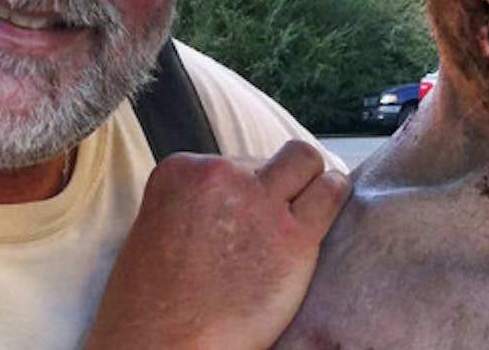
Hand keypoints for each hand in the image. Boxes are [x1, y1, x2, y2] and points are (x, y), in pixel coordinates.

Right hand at [86, 141, 350, 348]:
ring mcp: (258, 203)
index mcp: (181, 170)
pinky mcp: (293, 236)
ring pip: (306, 160)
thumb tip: (236, 203)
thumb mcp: (157, 228)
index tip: (241, 220)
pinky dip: (334, 197)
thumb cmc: (155, 305)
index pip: (235, 160)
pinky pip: (331, 193)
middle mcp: (220, 176)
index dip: (245, 190)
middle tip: (280, 215)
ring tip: (311, 209)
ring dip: (311, 183)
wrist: (164, 343)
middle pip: (271, 158)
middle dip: (278, 182)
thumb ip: (195, 204)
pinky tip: (329, 213)